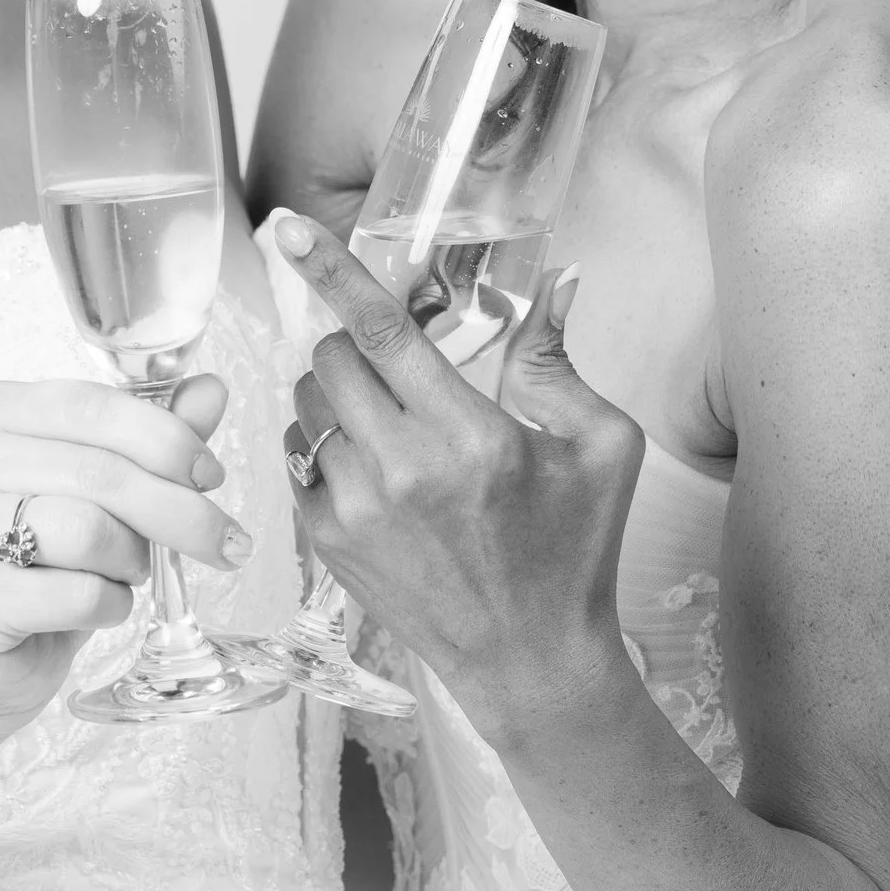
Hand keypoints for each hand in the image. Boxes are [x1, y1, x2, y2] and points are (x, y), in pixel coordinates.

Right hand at [0, 373, 246, 740]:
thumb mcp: (103, 497)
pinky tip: (101, 607)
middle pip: (97, 471)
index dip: (165, 438)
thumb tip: (208, 391)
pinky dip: (109, 604)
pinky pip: (71, 594)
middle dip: (178, 511)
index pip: (90, 405)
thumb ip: (150, 440)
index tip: (211, 475)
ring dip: (132, 560)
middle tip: (223, 543)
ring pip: (85, 530)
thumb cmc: (41, 567)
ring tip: (128, 575)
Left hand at [271, 211, 644, 743]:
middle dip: (359, 342)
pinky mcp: (327, 542)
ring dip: (341, 394)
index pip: (381, 331)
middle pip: (332, 356)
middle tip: (400, 366)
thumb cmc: (574, 553)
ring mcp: (354, 510)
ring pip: (308, 404)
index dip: (330, 270)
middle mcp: (401, 471)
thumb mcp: (602, 450)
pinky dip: (327, 444)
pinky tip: (375, 469)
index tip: (287, 229)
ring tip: (392, 426)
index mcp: (471, 437)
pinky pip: (299, 456)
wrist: (530, 661)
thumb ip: (562, 362)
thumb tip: (555, 284)